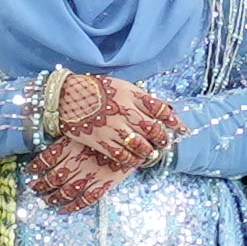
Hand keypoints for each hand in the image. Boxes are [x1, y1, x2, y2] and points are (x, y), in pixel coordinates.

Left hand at [32, 136, 133, 210]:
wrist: (134, 137)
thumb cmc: (109, 129)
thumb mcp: (84, 128)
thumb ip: (70, 138)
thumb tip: (55, 145)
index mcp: (69, 146)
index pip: (45, 160)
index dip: (35, 167)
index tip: (29, 171)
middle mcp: (75, 162)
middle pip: (51, 178)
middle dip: (41, 186)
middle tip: (34, 189)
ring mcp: (88, 175)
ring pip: (64, 191)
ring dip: (52, 198)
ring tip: (45, 201)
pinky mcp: (101, 184)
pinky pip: (83, 200)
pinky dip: (71, 207)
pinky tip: (63, 210)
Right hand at [55, 74, 180, 164]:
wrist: (65, 97)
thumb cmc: (94, 89)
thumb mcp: (120, 85)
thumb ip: (140, 97)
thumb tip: (164, 108)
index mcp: (132, 94)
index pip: (161, 109)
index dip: (174, 121)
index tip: (181, 129)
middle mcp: (125, 111)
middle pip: (154, 130)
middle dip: (163, 139)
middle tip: (165, 143)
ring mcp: (113, 127)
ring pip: (141, 145)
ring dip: (149, 152)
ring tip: (150, 153)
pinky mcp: (101, 140)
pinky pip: (123, 155)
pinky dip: (132, 160)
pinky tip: (134, 159)